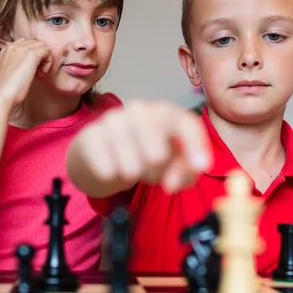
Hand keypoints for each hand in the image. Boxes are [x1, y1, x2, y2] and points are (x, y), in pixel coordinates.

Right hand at [0, 38, 52, 109]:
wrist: (3, 95)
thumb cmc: (7, 90)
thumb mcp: (11, 71)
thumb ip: (18, 63)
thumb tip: (32, 64)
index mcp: (7, 49)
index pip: (26, 44)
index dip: (32, 56)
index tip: (31, 70)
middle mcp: (13, 46)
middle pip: (35, 44)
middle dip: (39, 57)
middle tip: (37, 73)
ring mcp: (22, 48)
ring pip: (42, 46)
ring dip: (44, 59)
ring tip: (39, 74)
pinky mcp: (32, 54)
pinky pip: (47, 51)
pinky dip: (48, 62)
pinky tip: (41, 73)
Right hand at [74, 100, 211, 192]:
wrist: (99, 150)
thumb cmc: (142, 153)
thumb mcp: (172, 161)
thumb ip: (184, 172)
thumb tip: (172, 183)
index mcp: (166, 112)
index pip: (187, 123)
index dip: (197, 146)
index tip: (201, 167)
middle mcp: (140, 109)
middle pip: (158, 156)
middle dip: (157, 173)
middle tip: (150, 170)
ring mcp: (113, 119)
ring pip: (133, 167)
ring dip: (133, 176)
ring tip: (130, 166)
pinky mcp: (91, 135)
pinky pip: (108, 170)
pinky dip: (112, 176)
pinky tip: (110, 165)